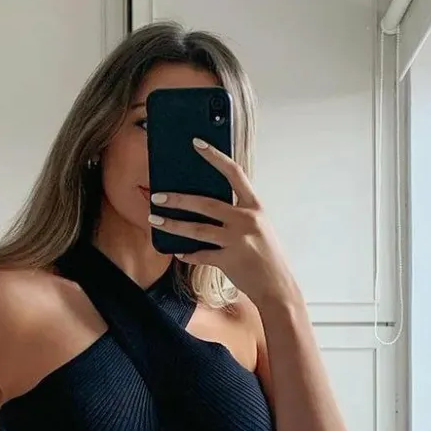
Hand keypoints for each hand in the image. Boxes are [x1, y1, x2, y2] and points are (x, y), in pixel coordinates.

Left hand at [148, 139, 298, 306]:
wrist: (277, 287)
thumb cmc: (267, 256)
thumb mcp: (259, 227)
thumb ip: (239, 214)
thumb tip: (208, 207)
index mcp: (255, 207)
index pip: (234, 173)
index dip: (215, 157)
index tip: (197, 144)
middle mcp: (246, 220)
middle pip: (205, 203)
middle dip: (178, 199)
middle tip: (157, 196)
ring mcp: (237, 241)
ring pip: (197, 229)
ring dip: (173, 224)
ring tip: (154, 220)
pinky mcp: (228, 261)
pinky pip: (201, 255)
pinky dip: (188, 254)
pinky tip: (177, 251)